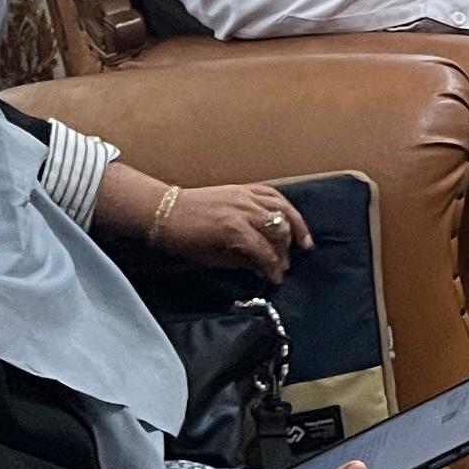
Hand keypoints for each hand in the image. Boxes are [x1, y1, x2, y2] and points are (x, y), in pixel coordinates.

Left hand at [153, 181, 309, 282]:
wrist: (165, 211)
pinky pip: (272, 194)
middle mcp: (245, 211)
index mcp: (235, 231)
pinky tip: (290, 217)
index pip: (265, 252)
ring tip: (304, 241)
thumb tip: (262, 269)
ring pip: (282, 209)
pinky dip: (284, 206)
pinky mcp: (243, 188)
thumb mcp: (211, 258)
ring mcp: (246, 196)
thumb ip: (241, 261)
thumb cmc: (183, 239)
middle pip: (279, 230)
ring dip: (295, 226)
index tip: (277, 279)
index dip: (274, 268)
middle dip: (286, 250)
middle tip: (286, 264)